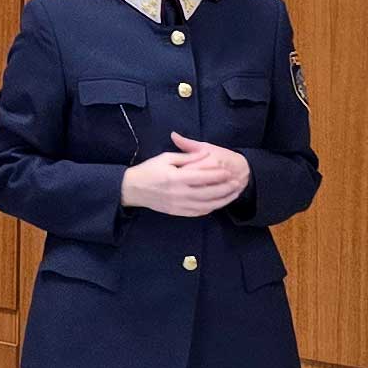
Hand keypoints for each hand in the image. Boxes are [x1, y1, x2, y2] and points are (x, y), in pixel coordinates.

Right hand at [121, 136, 249, 216]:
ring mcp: (178, 205)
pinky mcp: (176, 212)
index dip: (219, 174)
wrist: (130, 189)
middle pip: (209, 193)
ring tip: (232, 194)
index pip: (204, 177)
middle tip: (236, 183)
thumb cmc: (147, 170)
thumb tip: (206, 154)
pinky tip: (216, 204)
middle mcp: (179, 193)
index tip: (229, 170)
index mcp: (176, 178)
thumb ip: (187, 156)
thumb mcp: (165, 157)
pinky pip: (197, 212)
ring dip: (222, 200)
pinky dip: (209, 208)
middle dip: (225, 188)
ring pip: (206, 205)